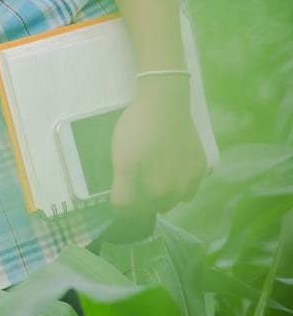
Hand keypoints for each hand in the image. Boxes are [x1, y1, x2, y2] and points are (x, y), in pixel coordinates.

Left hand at [110, 76, 205, 213]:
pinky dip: (177, 184)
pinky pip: (188, 185)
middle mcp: (179, 193)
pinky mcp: (201, 165)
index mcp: (158, 194)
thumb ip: (123, 191)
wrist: (165, 104)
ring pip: (172, 199)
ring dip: (159, 195)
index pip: (129, 211)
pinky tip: (169, 170)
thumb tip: (121, 209)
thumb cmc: (139, 132)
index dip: (118, 203)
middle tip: (130, 182)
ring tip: (149, 177)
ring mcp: (193, 180)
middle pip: (151, 207)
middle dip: (139, 201)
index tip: (114, 190)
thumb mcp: (123, 162)